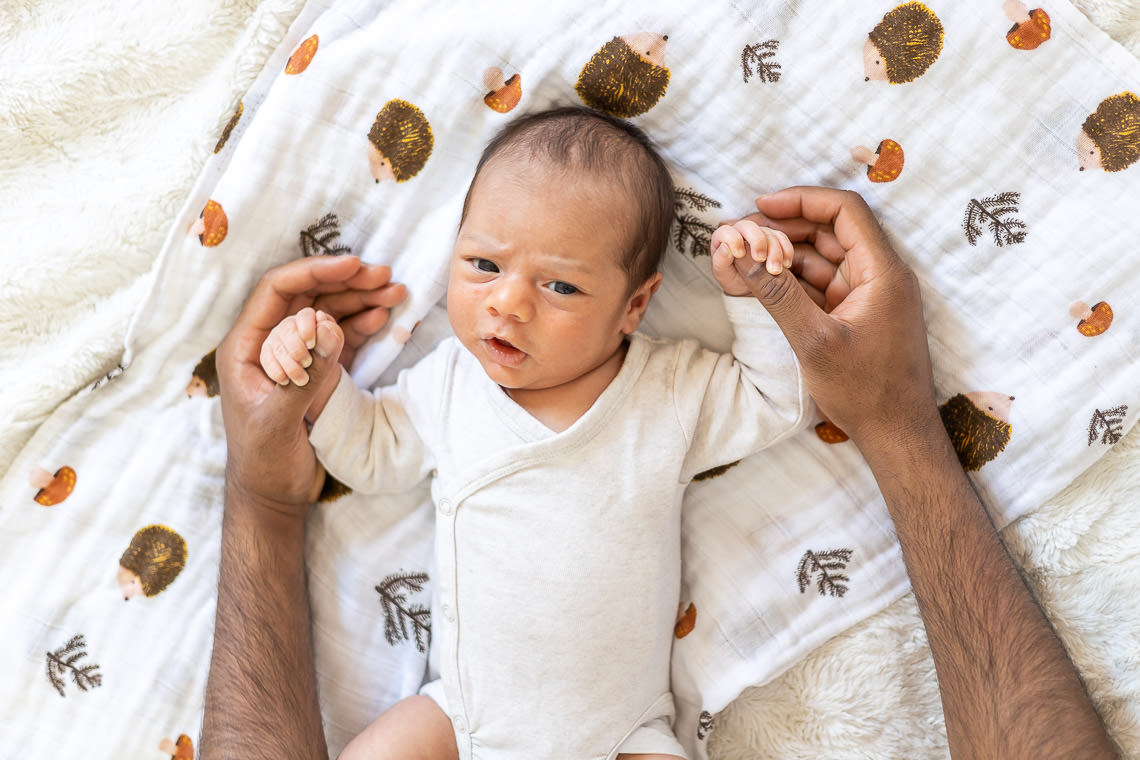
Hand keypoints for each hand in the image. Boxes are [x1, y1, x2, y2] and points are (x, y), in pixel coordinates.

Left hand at [216, 256, 405, 515]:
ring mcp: (295, 357)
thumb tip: (328, 328)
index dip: (315, 273)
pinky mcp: (316, 372)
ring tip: (395, 290)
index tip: (352, 265)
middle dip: (346, 282)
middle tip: (384, 274)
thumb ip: (304, 376)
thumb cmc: (264, 462)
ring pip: (328, 314)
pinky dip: (362, 324)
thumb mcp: (279, 421)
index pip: (278, 292)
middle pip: (308, 296)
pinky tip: (383, 317)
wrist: (273, 496)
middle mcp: (269, 344)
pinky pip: (340, 338)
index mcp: (246, 347)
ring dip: (360, 299)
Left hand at [709, 220, 793, 295]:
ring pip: (768, 234)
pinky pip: (782, 238)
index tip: (739, 255)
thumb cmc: (733, 278)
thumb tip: (725, 248)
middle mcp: (741, 233)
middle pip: (749, 227)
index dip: (733, 240)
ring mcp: (759, 234)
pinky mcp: (774, 239)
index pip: (726, 231)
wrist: (748, 287)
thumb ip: (721, 261)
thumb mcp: (723, 275)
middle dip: (757, 241)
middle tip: (760, 259)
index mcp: (723, 239)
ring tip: (774, 270)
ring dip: (774, 252)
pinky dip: (786, 250)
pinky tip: (786, 264)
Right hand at [730, 187, 937, 447]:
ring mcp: (872, 295)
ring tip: (747, 255)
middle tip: (744, 233)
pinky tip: (765, 281)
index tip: (761, 206)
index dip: (802, 201)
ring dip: (788, 254)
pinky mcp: (860, 314)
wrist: (898, 435)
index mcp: (883, 272)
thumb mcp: (813, 341)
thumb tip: (742, 253)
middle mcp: (882, 275)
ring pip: (826, 256)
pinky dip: (796, 279)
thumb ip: (777, 293)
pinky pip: (825, 283)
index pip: (845, 211)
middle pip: (833, 230)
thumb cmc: (866, 392)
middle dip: (787, 227)